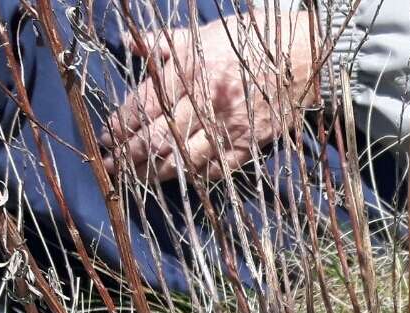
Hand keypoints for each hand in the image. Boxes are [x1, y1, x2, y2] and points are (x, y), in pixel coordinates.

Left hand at [101, 10, 321, 183]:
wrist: (302, 58)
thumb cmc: (249, 41)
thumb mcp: (202, 34)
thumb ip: (164, 43)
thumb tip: (130, 43)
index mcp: (187, 72)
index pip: (143, 107)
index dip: (121, 127)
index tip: (106, 139)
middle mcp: (203, 102)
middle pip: (157, 137)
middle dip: (130, 155)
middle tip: (112, 167)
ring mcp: (227, 127)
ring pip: (182, 158)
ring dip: (155, 172)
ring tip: (136, 180)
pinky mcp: (249, 144)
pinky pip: (216, 169)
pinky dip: (194, 177)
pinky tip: (178, 180)